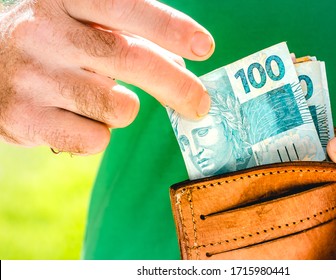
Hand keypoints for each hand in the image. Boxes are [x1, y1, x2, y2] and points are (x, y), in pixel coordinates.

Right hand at [0, 0, 213, 153]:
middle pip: (131, 59)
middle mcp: (45, 31)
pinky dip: (98, 134)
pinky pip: (93, 139)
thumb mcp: (82, 24)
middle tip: (200, 103)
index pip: (128, 7)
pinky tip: (76, 119)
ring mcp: (33, 76)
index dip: (171, 28)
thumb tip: (181, 69)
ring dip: (126, 110)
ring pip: (118, 106)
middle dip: (178, 86)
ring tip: (101, 99)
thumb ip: (129, 38)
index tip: (205, 48)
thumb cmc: (52, 45)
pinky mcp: (25, 118)